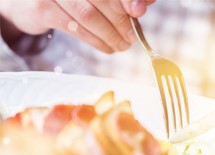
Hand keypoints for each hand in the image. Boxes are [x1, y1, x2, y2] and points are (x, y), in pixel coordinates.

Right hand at [0, 0, 154, 52]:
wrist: (29, 1)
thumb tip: (144, 4)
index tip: (139, 11)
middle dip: (121, 21)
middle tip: (132, 37)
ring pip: (89, 16)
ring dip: (110, 35)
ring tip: (122, 45)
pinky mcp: (44, 8)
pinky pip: (76, 28)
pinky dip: (96, 41)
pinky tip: (108, 48)